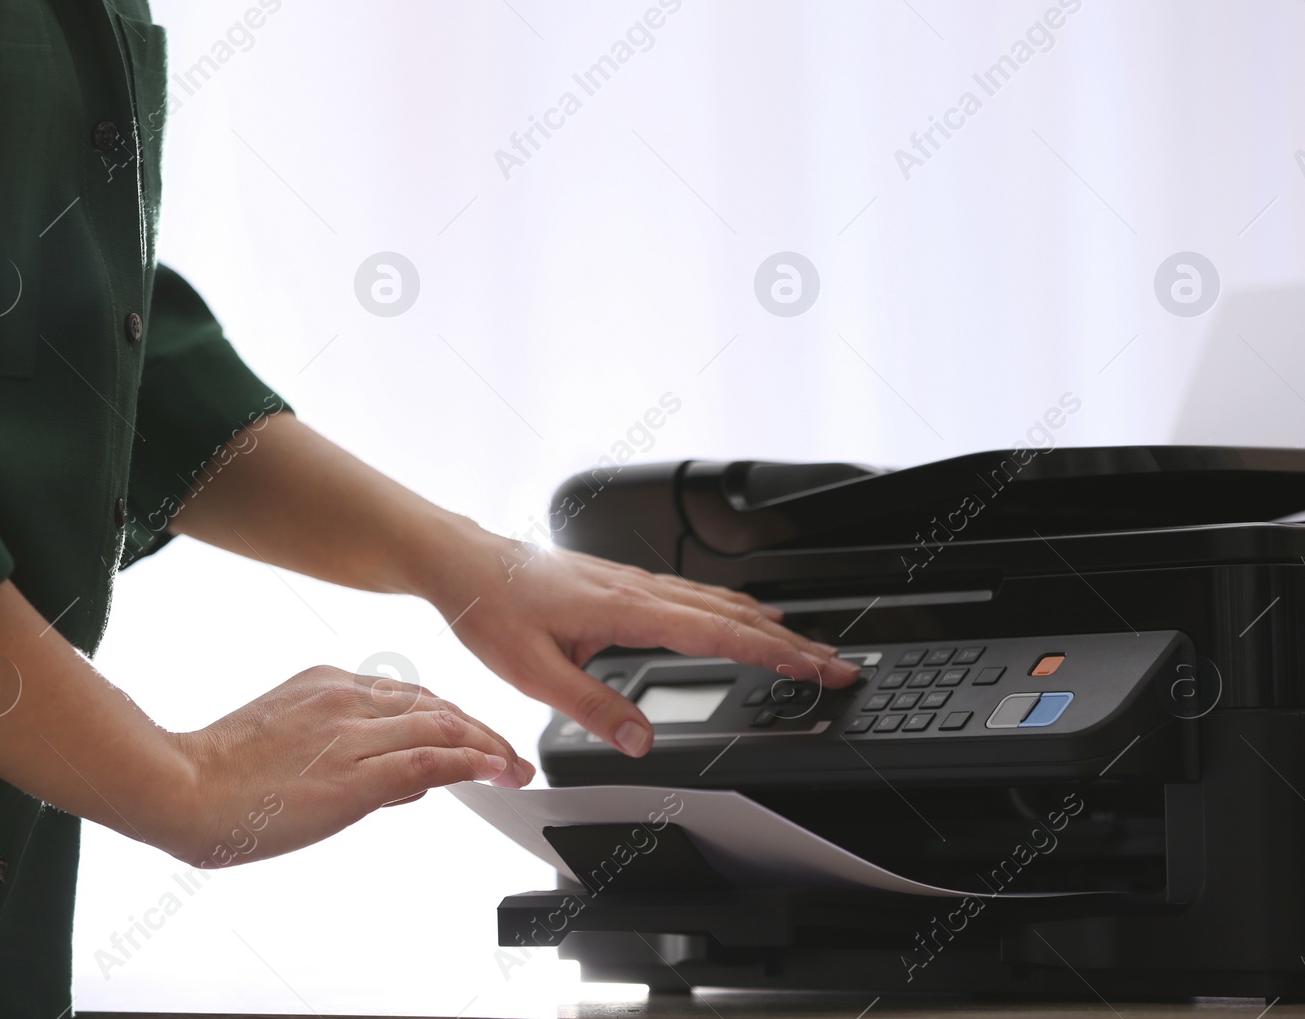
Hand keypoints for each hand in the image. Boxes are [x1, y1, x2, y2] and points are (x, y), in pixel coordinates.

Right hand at [166, 665, 533, 866]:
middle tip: (510, 755)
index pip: (410, 697)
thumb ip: (352, 754)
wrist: (177, 788)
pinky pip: (427, 758)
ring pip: (440, 726)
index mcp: (327, 684)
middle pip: (435, 706)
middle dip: (480, 730)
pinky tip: (495, 771)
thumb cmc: (218, 776)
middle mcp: (345, 698)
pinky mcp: (353, 773)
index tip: (476, 735)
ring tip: (515, 767)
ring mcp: (350, 733)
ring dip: (487, 747)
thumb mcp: (292, 745)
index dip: (452, 717)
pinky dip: (469, 762)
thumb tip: (409, 779)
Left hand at [420, 526, 860, 756]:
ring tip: (808, 647)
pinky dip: (736, 609)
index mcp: (629, 610)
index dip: (779, 654)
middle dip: (794, 642)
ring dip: (770, 625)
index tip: (820, 668)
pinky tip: (743, 615)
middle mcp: (641, 589)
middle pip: (737, 615)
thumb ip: (593, 708)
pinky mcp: (625, 584)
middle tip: (838, 665)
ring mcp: (635, 583)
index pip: (723, 633)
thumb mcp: (535, 673)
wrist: (466, 562)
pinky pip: (697, 594)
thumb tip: (642, 741)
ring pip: (720, 601)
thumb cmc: (492, 609)